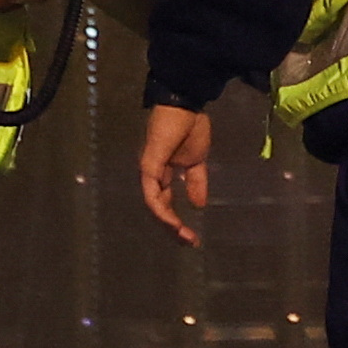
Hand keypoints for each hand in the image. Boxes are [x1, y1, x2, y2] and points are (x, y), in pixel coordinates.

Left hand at [136, 100, 214, 242]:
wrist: (186, 104)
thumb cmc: (191, 126)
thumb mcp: (197, 160)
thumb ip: (196, 181)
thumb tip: (199, 204)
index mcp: (163, 172)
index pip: (165, 202)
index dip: (176, 219)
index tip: (193, 236)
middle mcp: (152, 174)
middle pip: (158, 208)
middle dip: (172, 228)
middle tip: (189, 243)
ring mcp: (148, 171)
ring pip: (153, 205)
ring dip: (168, 224)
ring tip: (184, 237)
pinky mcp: (148, 166)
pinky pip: (152, 194)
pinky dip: (162, 210)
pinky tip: (174, 222)